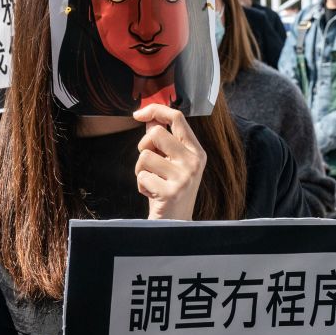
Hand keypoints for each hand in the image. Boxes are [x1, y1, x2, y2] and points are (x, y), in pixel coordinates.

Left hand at [133, 104, 205, 220]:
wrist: (175, 224)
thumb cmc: (170, 190)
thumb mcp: (170, 162)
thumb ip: (162, 140)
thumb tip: (149, 116)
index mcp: (196, 151)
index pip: (178, 118)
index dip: (156, 110)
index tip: (138, 113)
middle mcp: (194, 162)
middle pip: (157, 133)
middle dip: (144, 145)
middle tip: (149, 163)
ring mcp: (184, 177)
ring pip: (145, 155)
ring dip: (141, 169)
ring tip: (152, 182)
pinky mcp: (171, 191)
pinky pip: (142, 176)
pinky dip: (141, 185)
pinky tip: (152, 194)